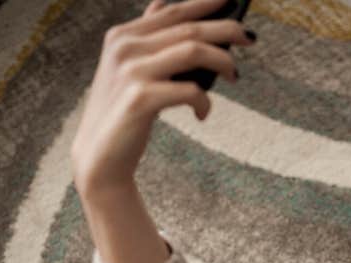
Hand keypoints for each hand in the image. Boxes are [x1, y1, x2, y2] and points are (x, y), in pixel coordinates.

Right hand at [70, 0, 252, 195]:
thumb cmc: (122, 114)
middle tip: (250, 38)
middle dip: (226, 29)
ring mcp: (131, 71)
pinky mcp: (141, 98)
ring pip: (193, 51)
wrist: (100, 158)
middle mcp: (125, 47)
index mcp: (123, 36)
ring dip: (223, 61)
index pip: (173, 10)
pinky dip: (204, 102)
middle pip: (189, 28)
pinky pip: (190, 91)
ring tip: (234, 75)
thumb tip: (162, 4)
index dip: (206, 3)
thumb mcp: (127, 68)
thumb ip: (145, 38)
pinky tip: (203, 113)